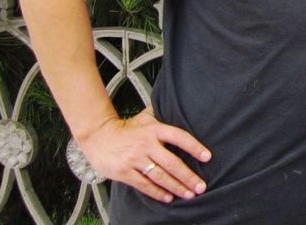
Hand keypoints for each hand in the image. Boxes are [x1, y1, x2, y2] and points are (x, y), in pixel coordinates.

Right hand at [78, 108, 211, 203]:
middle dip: (188, 176)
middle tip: (201, 186)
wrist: (98, 136)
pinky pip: (144, 185)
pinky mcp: (124, 172)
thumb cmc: (126, 128)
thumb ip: (163, 115)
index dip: (194, 147)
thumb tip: (182, 108)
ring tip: (189, 194)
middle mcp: (146, 144)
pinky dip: (157, 192)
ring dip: (176, 187)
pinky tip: (169, 197)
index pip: (179, 137)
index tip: (207, 157)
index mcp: (154, 129)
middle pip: (172, 163)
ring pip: (160, 176)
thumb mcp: (145, 117)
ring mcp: (135, 159)